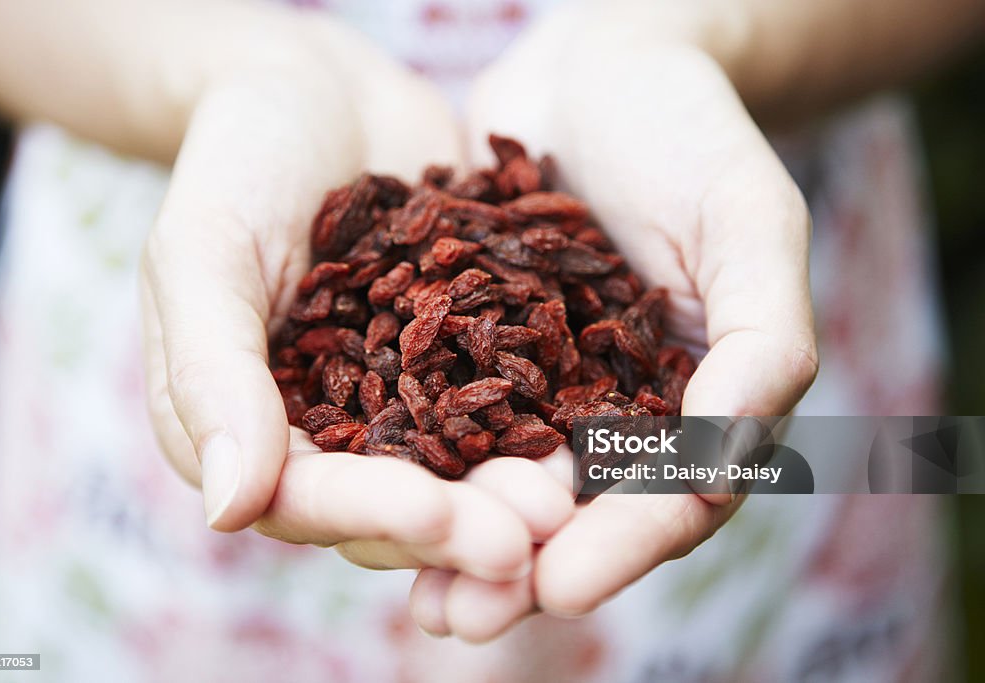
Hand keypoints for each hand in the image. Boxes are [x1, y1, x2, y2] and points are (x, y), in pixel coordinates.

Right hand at [140, 14, 570, 580]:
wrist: (318, 92)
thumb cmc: (239, 158)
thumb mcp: (203, 252)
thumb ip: (209, 372)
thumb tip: (228, 510)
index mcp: (248, 429)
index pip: (305, 499)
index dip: (372, 514)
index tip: (437, 517)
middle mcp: (329, 434)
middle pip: (395, 506)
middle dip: (464, 523)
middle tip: (539, 532)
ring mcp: (404, 400)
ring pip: (462, 469)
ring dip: (516, 491)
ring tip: (578, 498)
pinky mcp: (465, 360)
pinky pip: (509, 402)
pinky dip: (552, 422)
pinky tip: (603, 433)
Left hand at [409, 1, 817, 638]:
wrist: (594, 66)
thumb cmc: (688, 130)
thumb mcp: (747, 223)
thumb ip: (758, 341)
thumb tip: (723, 461)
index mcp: (698, 399)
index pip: (673, 496)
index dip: (622, 546)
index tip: (556, 585)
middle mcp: (618, 406)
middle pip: (579, 512)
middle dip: (521, 567)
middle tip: (459, 618)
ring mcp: (544, 382)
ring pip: (505, 480)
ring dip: (459, 540)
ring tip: (410, 596)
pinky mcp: (476, 347)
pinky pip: (444, 414)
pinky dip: (413, 460)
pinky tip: (364, 493)